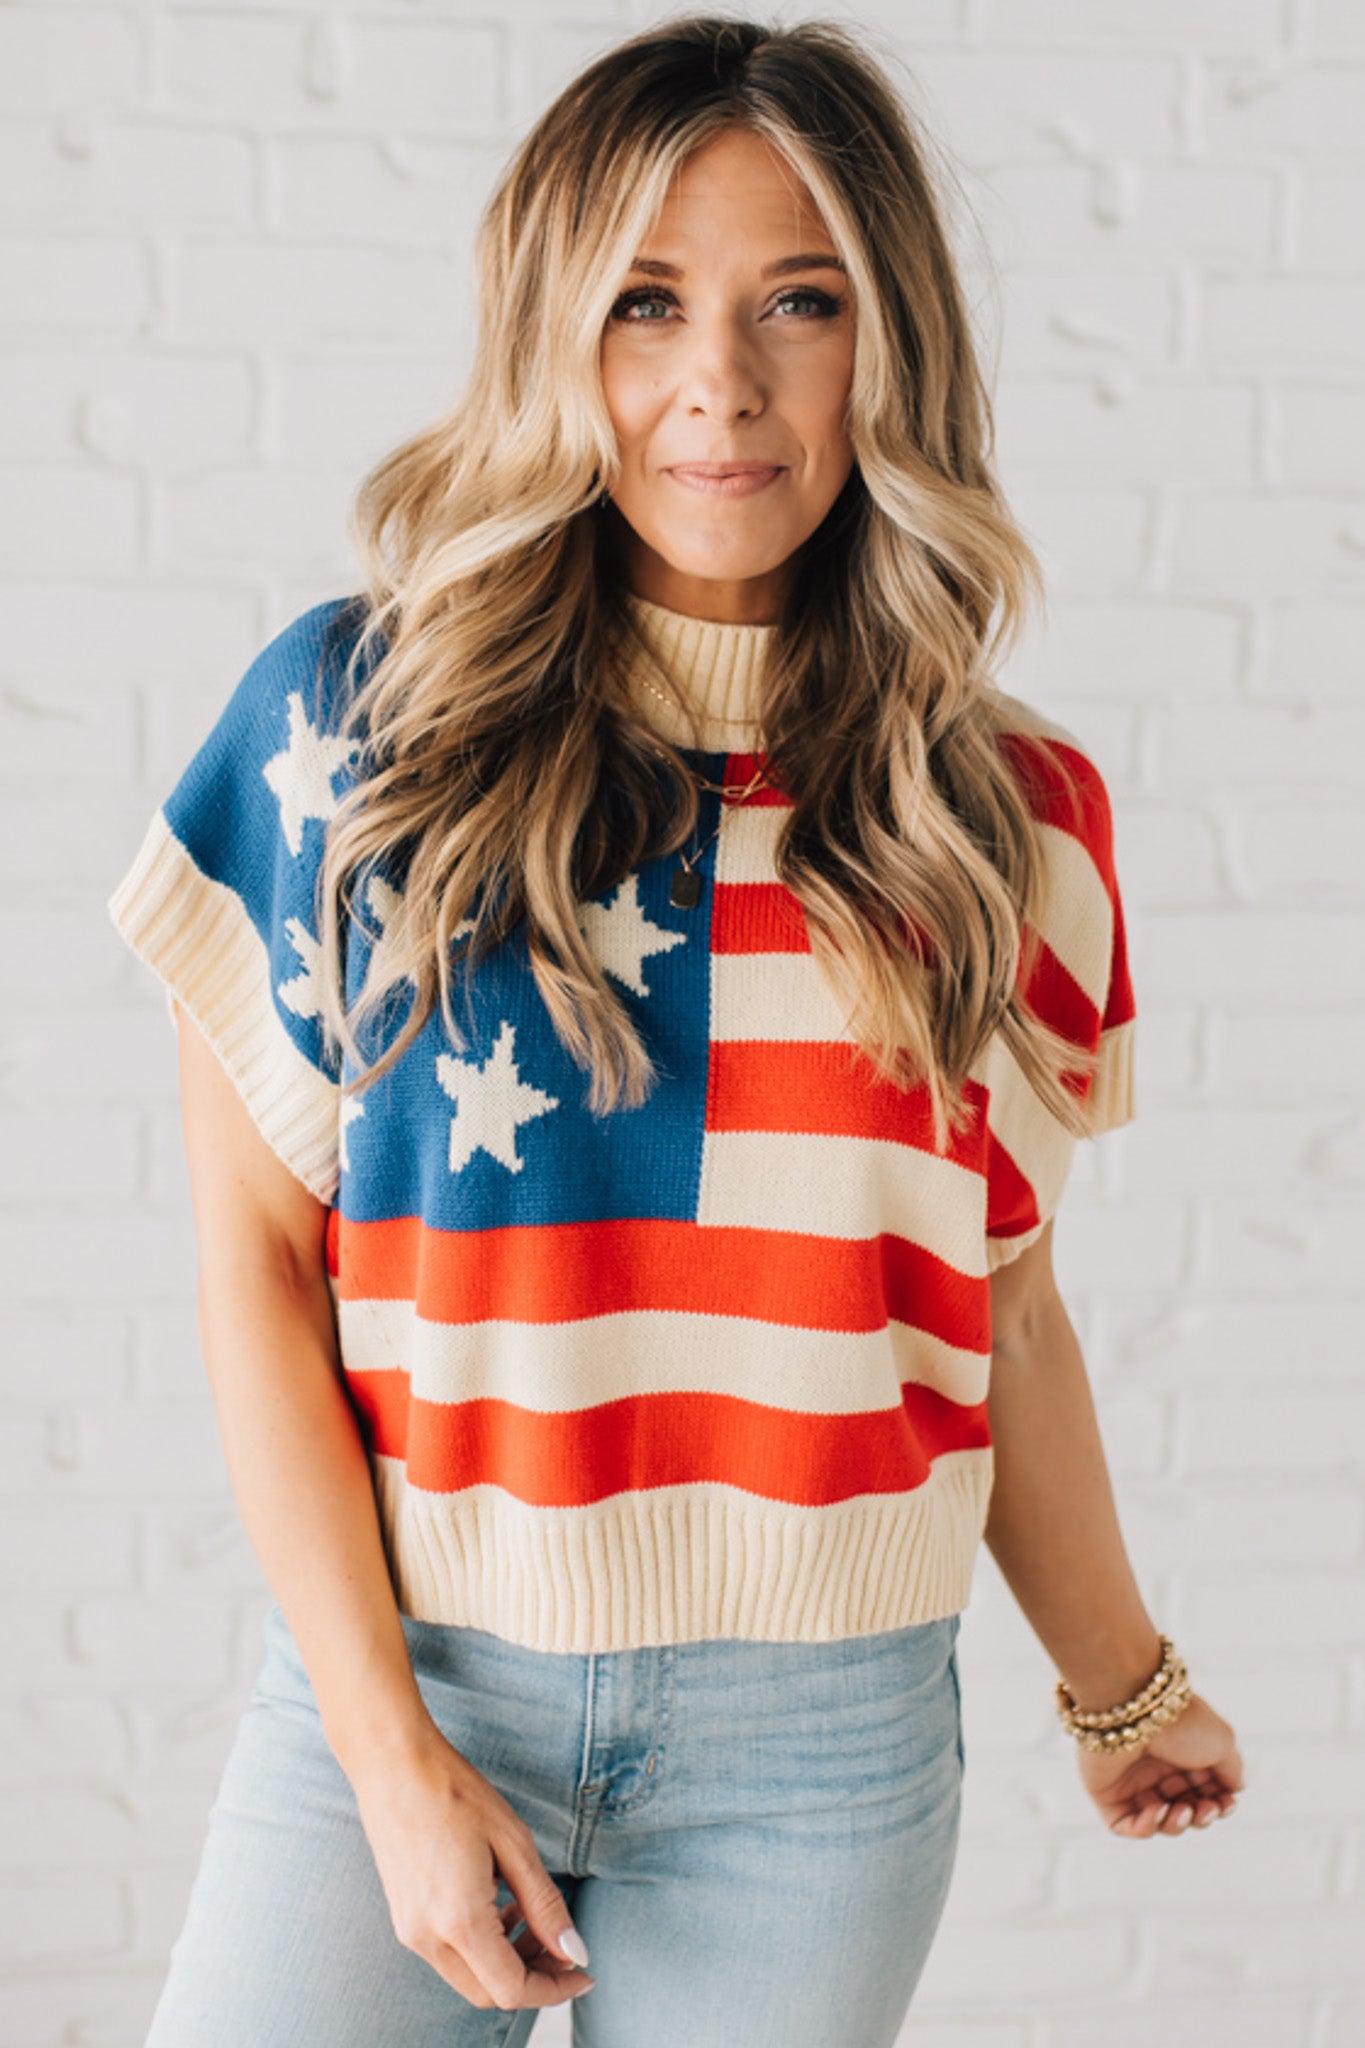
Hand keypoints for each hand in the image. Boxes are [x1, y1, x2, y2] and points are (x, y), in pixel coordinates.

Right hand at [346, 1725, 596, 2010]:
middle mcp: (427, 1938)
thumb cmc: (455, 1793)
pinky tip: (499, 1905)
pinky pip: (449, 1955)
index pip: (512, 1989)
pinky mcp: (403, 1919)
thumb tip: (574, 1952)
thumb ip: (545, 1906)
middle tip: (563, 1947)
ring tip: (533, 1919)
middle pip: (489, 1993)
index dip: (554, 1989)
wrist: (394, 1765)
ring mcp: (409, 1931)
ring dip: (507, 1963)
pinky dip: (481, 1948)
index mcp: (459, 1921)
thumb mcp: (513, 1843)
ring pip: (468, 1978)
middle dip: (533, 1979)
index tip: (583, 1973)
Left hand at [1074, 1691, 1244, 1837]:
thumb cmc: (1180, 1720)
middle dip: (1200, 1818)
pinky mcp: (1105, 1791)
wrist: (1133, 1706)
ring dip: (1176, 1825)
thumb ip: (1232, 1771)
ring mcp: (1130, 1781)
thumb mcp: (1221, 1743)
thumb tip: (1234, 1791)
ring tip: (1181, 1810)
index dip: (1218, 1805)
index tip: (1226, 1803)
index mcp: (1183, 1753)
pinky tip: (1157, 1812)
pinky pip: (1125, 1825)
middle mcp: (1157, 1767)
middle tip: (1204, 1809)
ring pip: (1158, 1822)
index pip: (1204, 1792)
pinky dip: (1145, 1828)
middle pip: (1184, 1810)